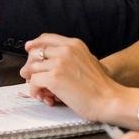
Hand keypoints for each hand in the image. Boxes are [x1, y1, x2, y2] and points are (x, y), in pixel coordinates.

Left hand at [20, 34, 135, 122]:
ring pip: (32, 68)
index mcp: (74, 44)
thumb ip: (71, 57)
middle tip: (30, 78)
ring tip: (41, 92)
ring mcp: (59, 63)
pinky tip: (42, 96)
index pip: (46, 38)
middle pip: (35, 53)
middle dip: (31, 67)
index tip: (28, 49)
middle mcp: (66, 50)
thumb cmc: (101, 86)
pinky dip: (34, 90)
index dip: (34, 44)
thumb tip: (51, 61)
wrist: (110, 100)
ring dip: (32, 81)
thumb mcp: (88, 61)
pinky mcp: (53, 77)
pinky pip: (33, 81)